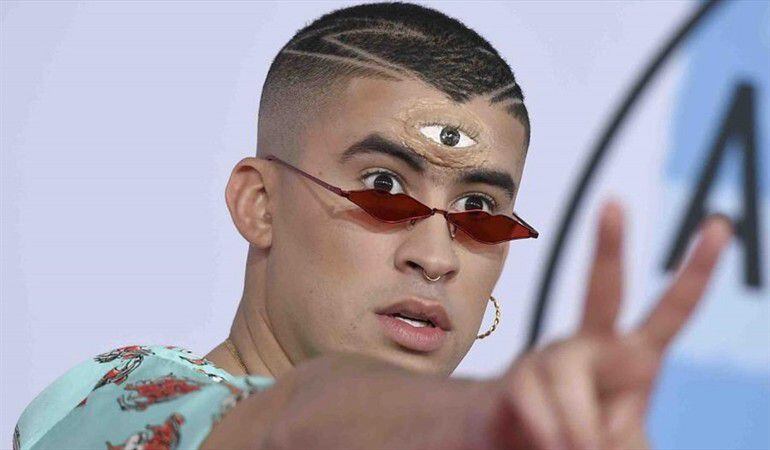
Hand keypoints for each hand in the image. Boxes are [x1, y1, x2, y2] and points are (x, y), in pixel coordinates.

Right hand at [485, 200, 733, 449]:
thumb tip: (588, 436)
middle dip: (607, 247)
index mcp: (631, 356)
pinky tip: (547, 442)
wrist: (513, 446)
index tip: (718, 226)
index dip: (696, 271)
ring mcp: (550, 358)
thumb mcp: (624, 443)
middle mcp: (590, 344)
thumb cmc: (580, 439)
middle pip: (602, 291)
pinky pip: (533, 400)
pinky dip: (547, 431)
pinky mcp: (515, 378)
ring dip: (576, 427)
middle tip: (612, 204)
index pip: (671, 310)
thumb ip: (621, 433)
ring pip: (567, 375)